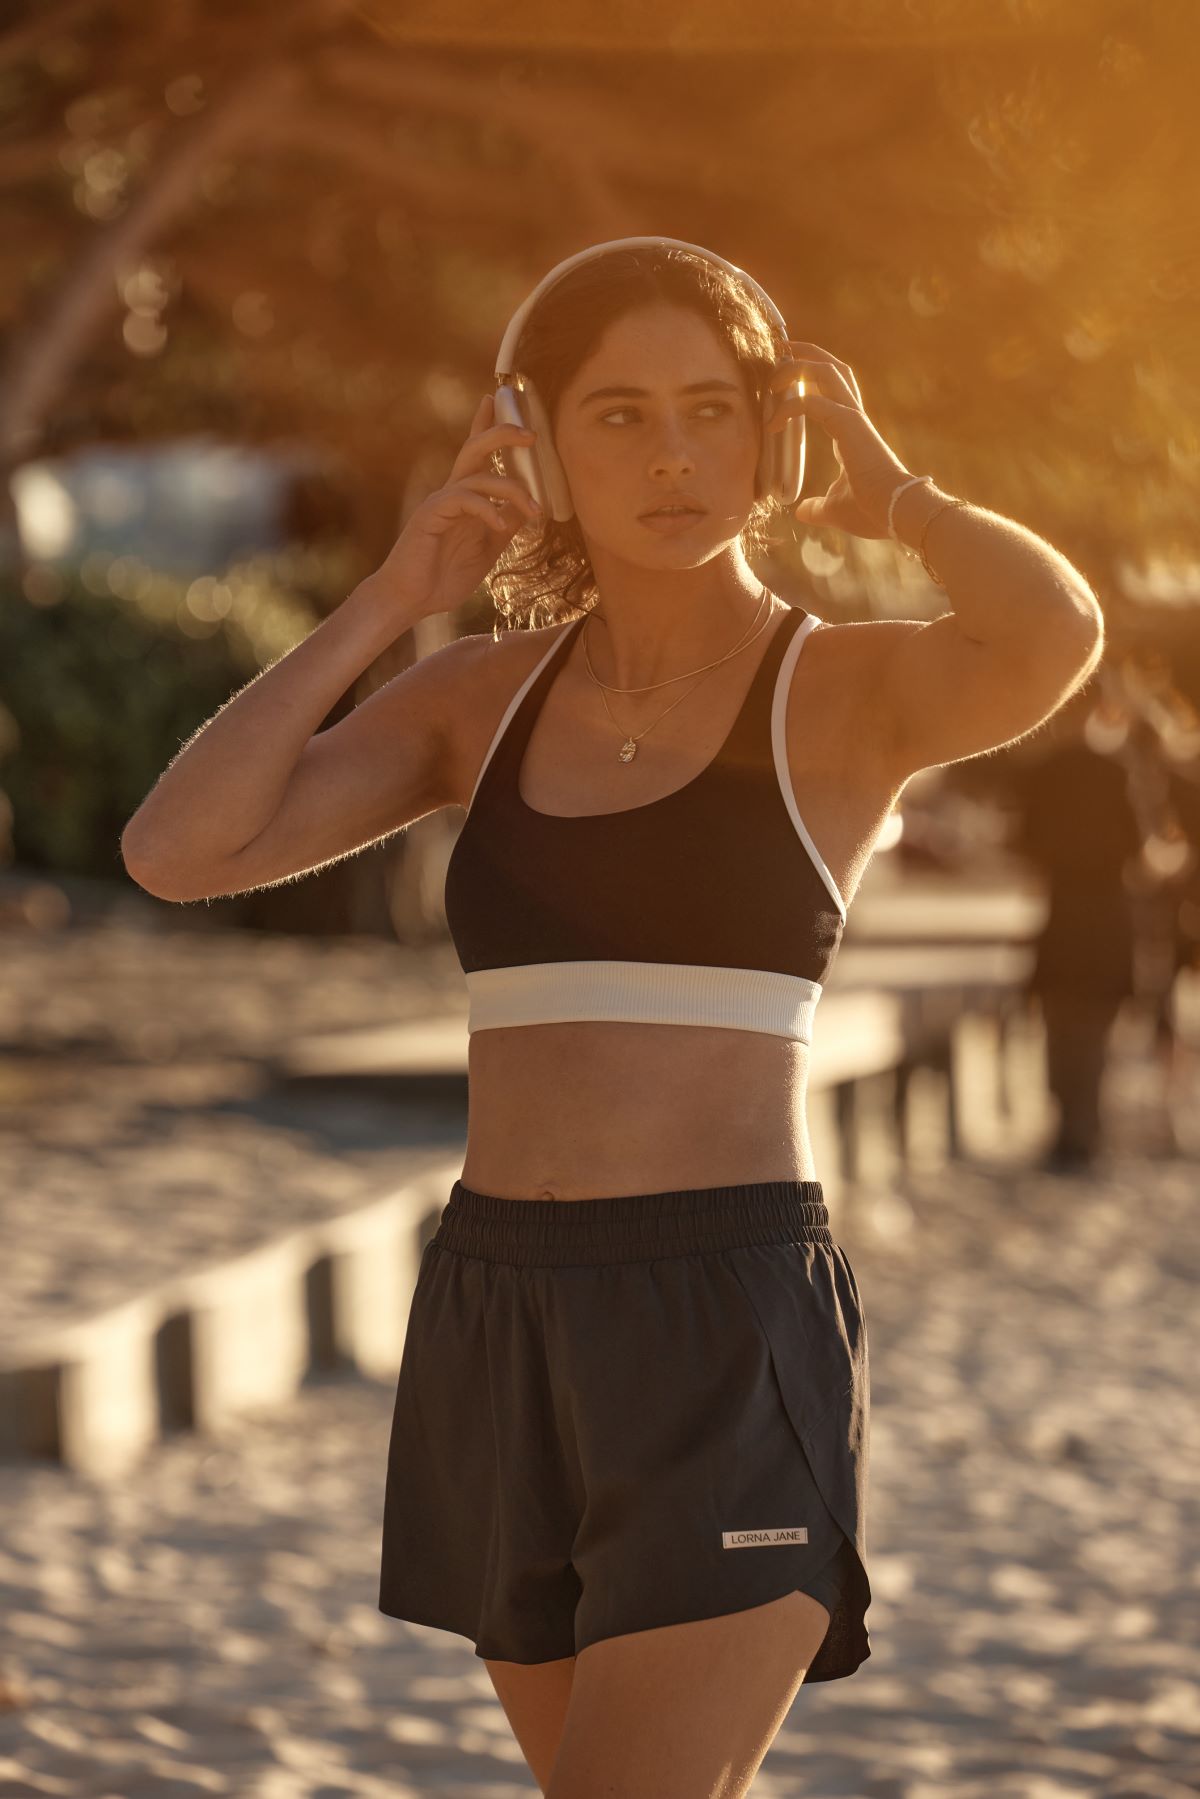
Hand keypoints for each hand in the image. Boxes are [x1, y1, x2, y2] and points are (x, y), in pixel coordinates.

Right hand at [367, 392, 542, 620]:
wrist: (411, 600)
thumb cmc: (445, 577)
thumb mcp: (487, 549)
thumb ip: (505, 525)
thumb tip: (528, 508)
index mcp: (463, 499)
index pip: (477, 455)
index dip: (486, 426)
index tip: (498, 401)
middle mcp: (451, 493)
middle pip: (475, 449)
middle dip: (502, 434)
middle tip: (531, 433)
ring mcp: (440, 502)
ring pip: (477, 476)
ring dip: (512, 489)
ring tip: (534, 510)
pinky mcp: (431, 514)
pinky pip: (464, 500)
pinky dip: (487, 510)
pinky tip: (501, 526)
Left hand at [767, 341, 913, 539]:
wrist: (895, 513)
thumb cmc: (871, 511)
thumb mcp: (834, 508)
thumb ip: (817, 506)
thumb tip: (803, 512)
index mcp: (851, 429)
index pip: (831, 389)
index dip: (809, 376)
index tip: (783, 378)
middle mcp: (853, 415)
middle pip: (830, 366)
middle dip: (804, 353)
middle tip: (779, 351)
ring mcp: (853, 417)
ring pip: (825, 370)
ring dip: (795, 367)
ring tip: (771, 379)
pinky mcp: (849, 426)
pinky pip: (812, 402)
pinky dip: (789, 406)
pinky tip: (771, 423)